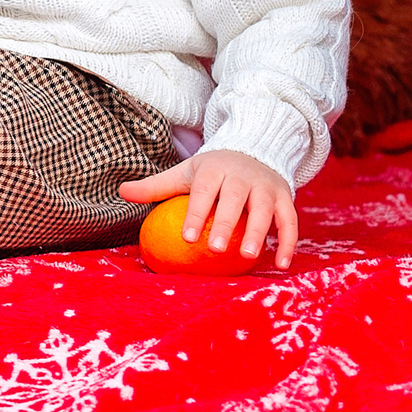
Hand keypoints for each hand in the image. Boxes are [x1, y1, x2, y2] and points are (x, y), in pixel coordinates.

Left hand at [120, 150, 298, 267]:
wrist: (254, 149)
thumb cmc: (213, 170)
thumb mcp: (186, 173)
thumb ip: (156, 186)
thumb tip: (121, 191)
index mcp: (214, 169)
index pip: (203, 191)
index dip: (195, 213)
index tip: (186, 237)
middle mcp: (242, 176)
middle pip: (234, 198)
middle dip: (226, 222)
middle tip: (215, 248)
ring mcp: (266, 186)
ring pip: (264, 209)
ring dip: (259, 231)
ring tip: (247, 256)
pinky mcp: (285, 198)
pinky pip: (289, 221)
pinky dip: (287, 241)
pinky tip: (281, 263)